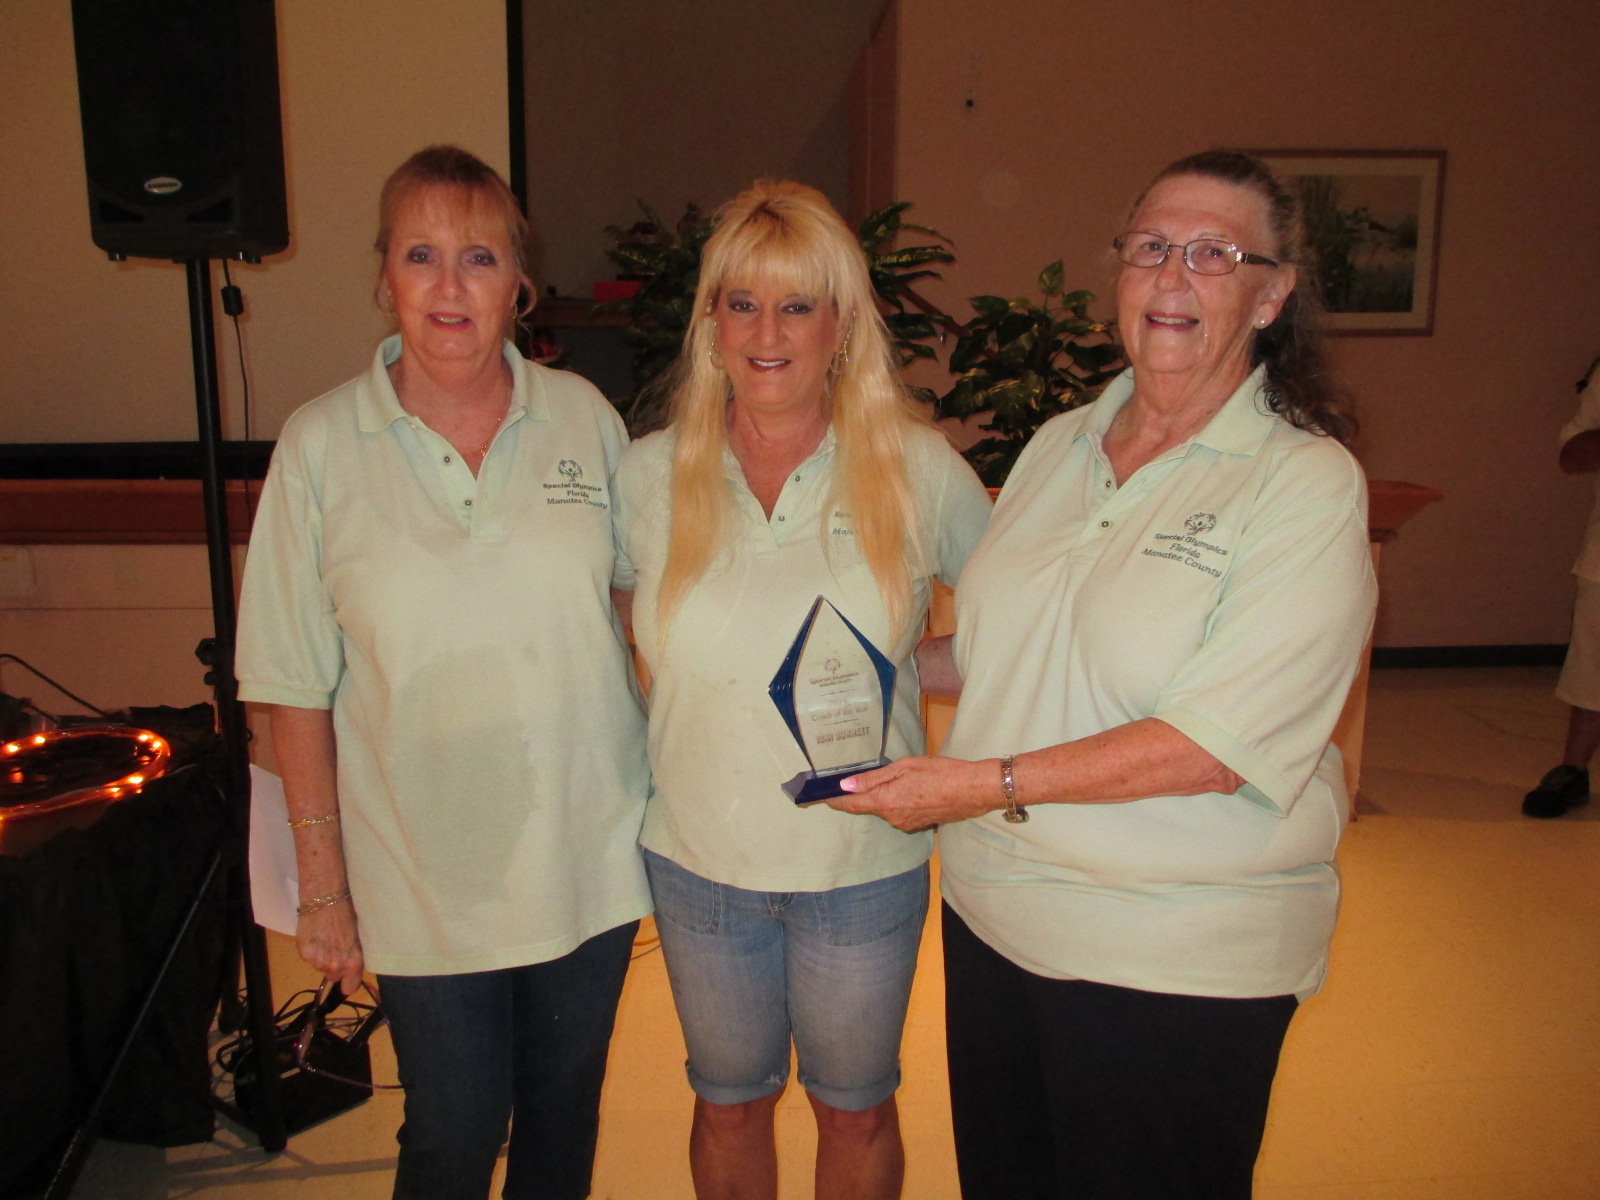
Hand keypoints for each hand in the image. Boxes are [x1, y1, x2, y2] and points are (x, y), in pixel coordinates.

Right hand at [297, 902, 364, 993]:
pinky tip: (316, 935)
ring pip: (320, 967)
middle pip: (333, 977)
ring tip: (326, 937)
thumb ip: (354, 955)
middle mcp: (335, 965)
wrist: (325, 896)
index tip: (348, 977)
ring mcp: (317, 960)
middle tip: (336, 947)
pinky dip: (311, 950)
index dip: (348, 982)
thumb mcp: (358, 935)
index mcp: (353, 962)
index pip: (349, 987)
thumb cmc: (347, 911)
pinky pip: (309, 958)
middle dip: (335, 966)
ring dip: (322, 957)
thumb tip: (351, 967)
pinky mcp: (303, 952)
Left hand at [825, 755, 998, 831]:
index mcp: (885, 802)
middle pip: (868, 806)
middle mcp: (892, 818)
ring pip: (884, 808)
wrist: (972, 791)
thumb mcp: (904, 768)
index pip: (851, 804)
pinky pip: (899, 811)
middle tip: (849, 778)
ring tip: (887, 778)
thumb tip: (846, 785)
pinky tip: (908, 788)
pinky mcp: (918, 824)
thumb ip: (874, 778)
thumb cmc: (940, 773)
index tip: (819, 795)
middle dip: (859, 794)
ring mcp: (905, 823)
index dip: (834, 799)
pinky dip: (896, 800)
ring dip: (881, 796)